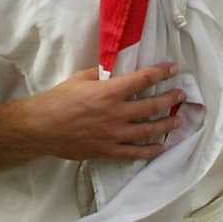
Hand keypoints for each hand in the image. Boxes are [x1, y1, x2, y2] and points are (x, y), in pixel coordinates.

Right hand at [24, 63, 183, 161]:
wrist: (41, 128)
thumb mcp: (80, 78)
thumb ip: (100, 75)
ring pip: (149, 131)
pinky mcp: (109, 151)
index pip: (143, 80)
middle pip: (152, 106)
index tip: (174, 68)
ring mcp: (114, 135)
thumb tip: (114, 72)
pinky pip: (135, 153)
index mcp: (110, 92)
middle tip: (181, 95)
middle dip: (170, 99)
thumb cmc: (58, 99)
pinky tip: (161, 147)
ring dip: (166, 124)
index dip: (161, 73)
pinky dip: (151, 150)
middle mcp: (117, 113)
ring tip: (178, 119)